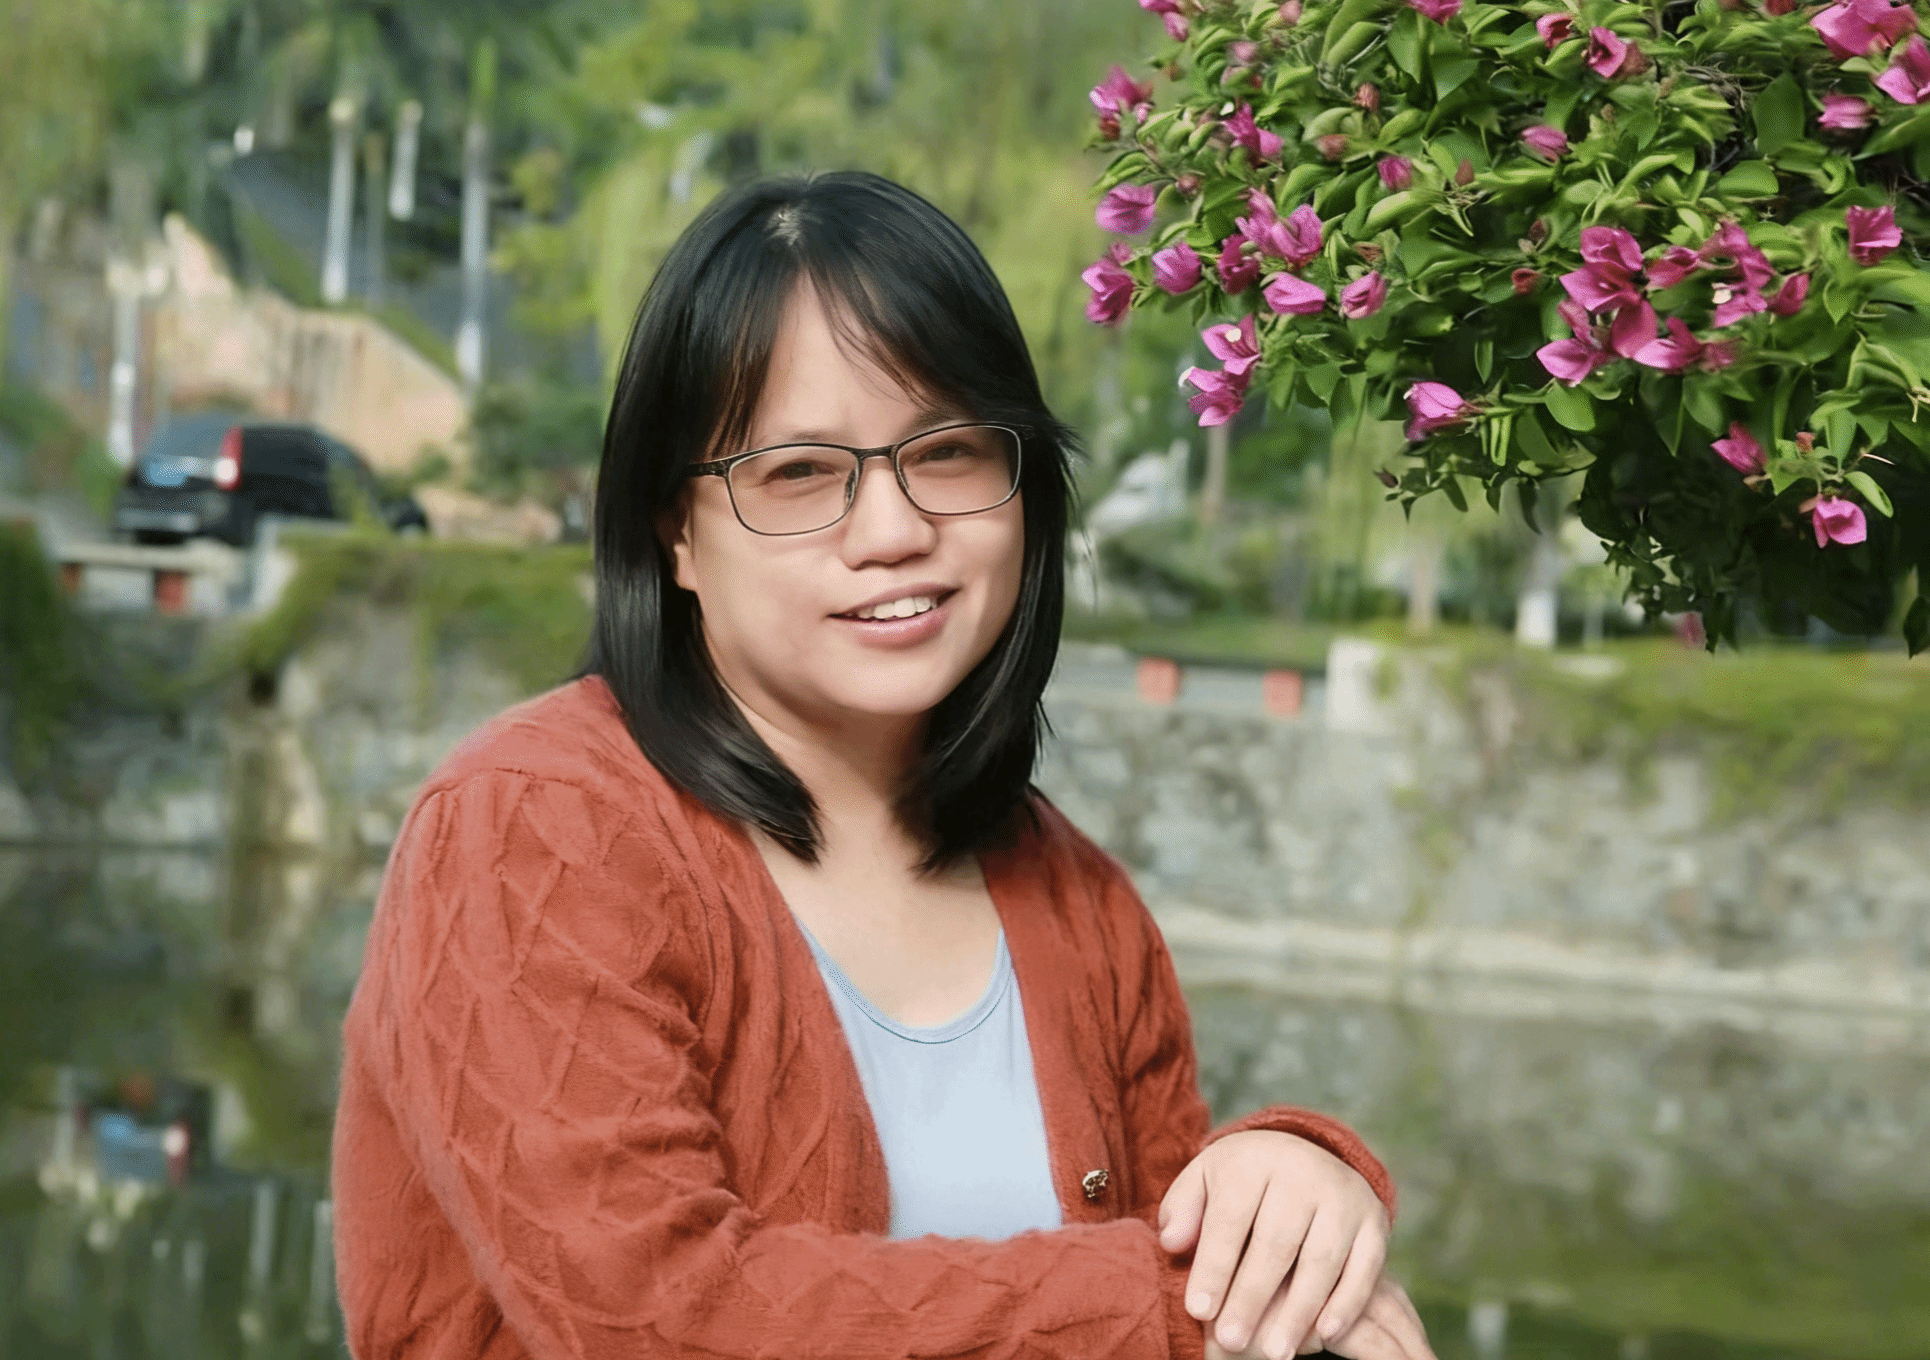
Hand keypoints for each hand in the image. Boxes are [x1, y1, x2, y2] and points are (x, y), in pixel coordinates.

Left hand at [1159, 1130, 1389, 1359]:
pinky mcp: (1375, 1219)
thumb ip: (1182, 1211)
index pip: (1230, 1219)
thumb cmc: (1240, 1184)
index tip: (1198, 1311)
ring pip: (1321, 1258)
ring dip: (1298, 1311)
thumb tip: (1173, 1243)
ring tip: (1275, 1352)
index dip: (1213, 1267)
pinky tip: (1325, 1333)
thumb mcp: (1204, 1183)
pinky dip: (1347, 1302)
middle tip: (1230, 1341)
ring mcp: (1344, 1194)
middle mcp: (1304, 1171)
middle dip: (1251, 1297)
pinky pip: (1366, 1266)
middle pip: (1276, 1242)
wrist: (1302, 1155)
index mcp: (1254, 1159)